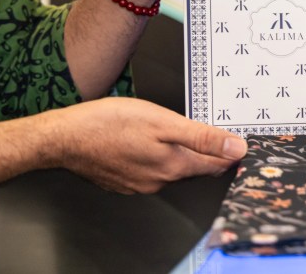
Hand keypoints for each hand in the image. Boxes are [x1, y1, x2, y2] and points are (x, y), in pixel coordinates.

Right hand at [46, 98, 247, 193]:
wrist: (63, 138)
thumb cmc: (108, 124)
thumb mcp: (163, 121)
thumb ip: (202, 137)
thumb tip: (236, 148)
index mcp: (174, 166)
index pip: (217, 165)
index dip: (232, 152)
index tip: (242, 141)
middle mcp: (159, 181)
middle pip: (197, 168)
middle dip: (210, 152)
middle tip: (219, 132)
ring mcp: (140, 184)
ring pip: (174, 169)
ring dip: (183, 153)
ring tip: (185, 131)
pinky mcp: (124, 181)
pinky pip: (152, 170)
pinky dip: (159, 156)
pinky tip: (152, 141)